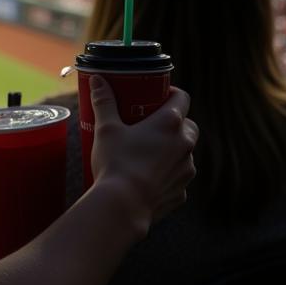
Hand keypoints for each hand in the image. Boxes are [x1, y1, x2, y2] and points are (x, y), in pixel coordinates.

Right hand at [89, 77, 197, 233]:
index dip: (171, 93)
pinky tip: (146, 176)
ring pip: (184, 152)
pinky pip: (177, 176)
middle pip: (188, 126)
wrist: (124, 205)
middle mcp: (184, 145)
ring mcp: (186, 170)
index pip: (182, 97)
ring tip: (145, 152)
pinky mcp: (181, 192)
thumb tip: (97, 79)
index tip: (156, 95)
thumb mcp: (106, 128)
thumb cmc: (116, 162)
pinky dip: (166, 173)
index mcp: (170, 124)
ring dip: (171, 149)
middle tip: (149, 123)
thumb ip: (104, 102)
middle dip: (174, 123)